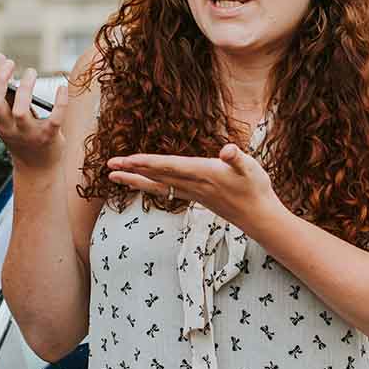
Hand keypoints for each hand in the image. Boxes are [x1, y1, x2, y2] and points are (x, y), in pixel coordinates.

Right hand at [0, 54, 67, 170]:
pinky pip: (54, 118)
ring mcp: (27, 133)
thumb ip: (3, 84)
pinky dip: (59, 102)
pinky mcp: (48, 136)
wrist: (38, 167)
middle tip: (10, 63)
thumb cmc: (22, 131)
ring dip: (25, 88)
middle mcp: (7, 127)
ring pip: (20, 111)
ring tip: (31, 72)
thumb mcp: (9, 109)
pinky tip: (61, 87)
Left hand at [107, 144, 283, 233]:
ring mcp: (192, 192)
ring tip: (115, 176)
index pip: (169, 166)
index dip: (147, 162)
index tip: (127, 159)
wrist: (259, 217)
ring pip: (158, 185)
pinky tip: (142, 183)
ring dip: (135, 180)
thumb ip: (237, 158)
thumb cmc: (256, 189)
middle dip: (132, 170)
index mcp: (203, 173)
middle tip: (109, 166)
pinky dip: (150, 185)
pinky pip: (165, 190)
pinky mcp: (195, 196)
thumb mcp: (251, 167)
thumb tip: (228, 150)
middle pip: (156, 177)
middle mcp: (193, 185)